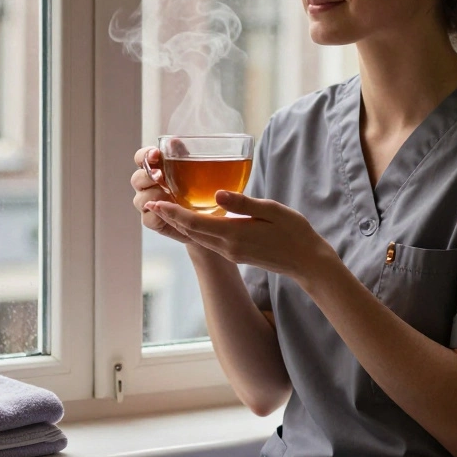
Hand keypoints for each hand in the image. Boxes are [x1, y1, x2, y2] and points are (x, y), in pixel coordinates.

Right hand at [131, 146, 192, 244]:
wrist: (210, 218)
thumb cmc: (201, 189)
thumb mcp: (196, 170)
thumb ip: (184, 156)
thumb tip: (173, 141)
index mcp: (155, 169)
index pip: (141, 158)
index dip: (144, 155)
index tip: (155, 154)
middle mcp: (148, 186)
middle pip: (137, 178)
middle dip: (147, 176)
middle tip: (160, 177)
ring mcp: (148, 204)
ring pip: (140, 199)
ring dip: (153, 196)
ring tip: (169, 196)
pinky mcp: (153, 221)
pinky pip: (148, 219)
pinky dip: (157, 216)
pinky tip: (168, 213)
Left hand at [144, 190, 339, 281]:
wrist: (306, 262)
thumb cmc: (294, 231)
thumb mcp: (271, 210)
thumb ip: (243, 202)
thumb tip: (217, 194)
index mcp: (233, 234)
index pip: (194, 223)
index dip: (171, 213)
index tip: (154, 202)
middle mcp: (227, 247)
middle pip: (190, 231)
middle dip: (168, 218)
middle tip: (149, 204)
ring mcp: (231, 253)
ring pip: (197, 238)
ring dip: (179, 225)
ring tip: (163, 212)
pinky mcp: (236, 254)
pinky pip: (207, 241)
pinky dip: (193, 230)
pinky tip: (190, 222)